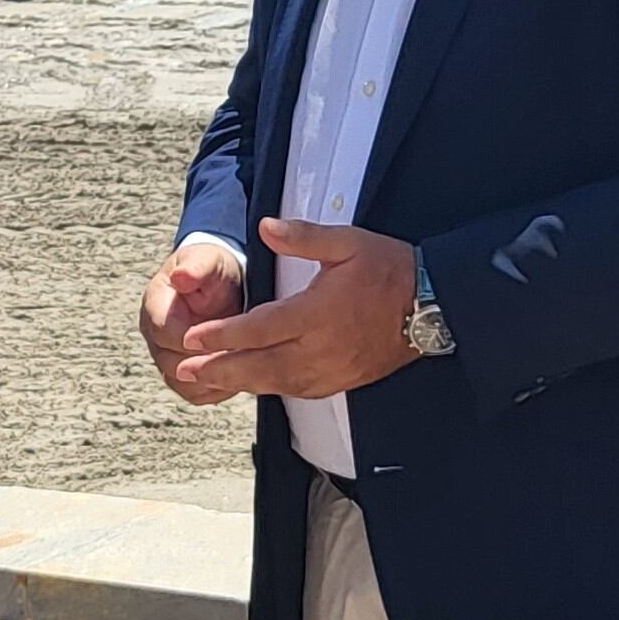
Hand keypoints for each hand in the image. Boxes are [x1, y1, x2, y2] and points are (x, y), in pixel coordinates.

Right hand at [139, 237, 248, 398]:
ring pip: (181, 382)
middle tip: (241, 354)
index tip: (224, 337)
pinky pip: (194, 393)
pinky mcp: (181, 373)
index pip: (164, 332)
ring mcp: (165, 355)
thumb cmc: (212, 270)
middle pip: (171, 363)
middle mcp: (154, 334)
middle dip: (207, 361)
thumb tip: (182, 276)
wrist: (217, 285)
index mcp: (155, 304)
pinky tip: (238, 376)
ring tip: (242, 365)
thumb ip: (196, 268)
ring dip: (213, 378)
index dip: (193, 339)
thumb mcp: (208, 260)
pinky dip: (217, 390)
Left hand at [173, 219, 418, 402]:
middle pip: (260, 364)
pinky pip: (299, 391)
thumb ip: (304, 237)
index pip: (259, 328)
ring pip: (277, 383)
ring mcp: (333, 369)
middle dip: (219, 368)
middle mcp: (322, 347)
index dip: (223, 334)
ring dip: (241, 382)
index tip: (193, 337)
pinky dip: (271, 389)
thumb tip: (265, 228)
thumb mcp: (349, 242)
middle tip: (186, 370)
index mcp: (318, 312)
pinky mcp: (343, 380)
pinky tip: (255, 384)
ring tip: (209, 380)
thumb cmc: (390, 270)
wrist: (433, 305)